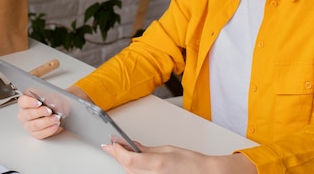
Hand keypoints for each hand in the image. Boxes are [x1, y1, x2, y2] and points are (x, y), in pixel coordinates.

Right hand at [17, 94, 62, 138]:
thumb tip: (45, 97)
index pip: (23, 102)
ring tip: (55, 118)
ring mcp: (28, 125)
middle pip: (29, 114)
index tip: (39, 103)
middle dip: (40, 112)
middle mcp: (24, 114)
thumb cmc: (51, 103)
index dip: (29, 102)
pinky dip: (49, 130)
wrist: (58, 113)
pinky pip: (40, 133)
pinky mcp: (35, 133)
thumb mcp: (49, 95)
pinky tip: (55, 125)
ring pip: (35, 125)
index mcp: (25, 102)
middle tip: (49, 111)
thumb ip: (44, 95)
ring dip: (46, 121)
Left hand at [102, 142, 256, 173]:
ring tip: (117, 151)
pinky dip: (131, 169)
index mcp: (157, 164)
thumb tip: (132, 145)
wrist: (204, 173)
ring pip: (130, 173)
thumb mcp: (167, 149)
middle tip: (109, 145)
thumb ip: (146, 149)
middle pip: (126, 166)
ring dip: (122, 162)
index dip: (117, 150)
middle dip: (116, 155)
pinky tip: (128, 162)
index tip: (111, 143)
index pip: (128, 157)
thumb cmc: (191, 162)